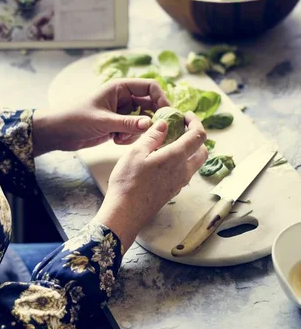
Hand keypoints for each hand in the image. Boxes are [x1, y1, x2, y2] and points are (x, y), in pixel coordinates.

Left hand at [32, 79, 168, 155]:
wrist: (57, 132)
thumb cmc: (75, 118)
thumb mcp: (103, 121)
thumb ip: (127, 123)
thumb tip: (151, 124)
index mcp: (119, 87)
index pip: (150, 86)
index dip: (161, 98)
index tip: (167, 114)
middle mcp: (123, 98)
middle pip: (150, 105)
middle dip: (152, 119)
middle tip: (155, 132)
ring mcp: (121, 112)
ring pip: (143, 121)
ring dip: (137, 131)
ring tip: (121, 137)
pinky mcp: (117, 126)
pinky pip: (133, 131)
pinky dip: (128, 137)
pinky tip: (114, 140)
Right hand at [95, 111, 207, 251]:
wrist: (125, 213)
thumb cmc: (128, 181)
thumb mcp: (136, 152)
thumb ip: (153, 136)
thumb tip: (164, 124)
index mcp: (176, 157)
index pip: (198, 135)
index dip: (195, 122)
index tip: (186, 115)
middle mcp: (183, 171)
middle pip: (203, 151)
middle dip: (197, 136)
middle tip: (182, 128)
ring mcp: (179, 183)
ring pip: (195, 163)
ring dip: (191, 150)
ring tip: (172, 142)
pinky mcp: (173, 191)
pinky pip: (185, 173)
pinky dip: (182, 162)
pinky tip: (164, 160)